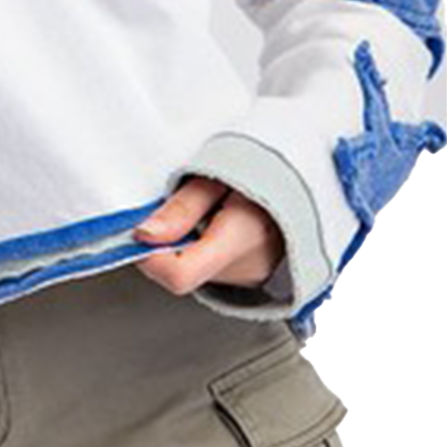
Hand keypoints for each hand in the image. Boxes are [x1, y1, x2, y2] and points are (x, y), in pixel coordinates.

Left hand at [131, 173, 285, 295]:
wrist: (304, 179)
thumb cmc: (264, 170)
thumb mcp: (218, 176)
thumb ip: (181, 208)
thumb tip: (143, 235)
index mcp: (239, 240)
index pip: (179, 275)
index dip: (149, 257)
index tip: (142, 231)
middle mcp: (245, 268)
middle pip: (180, 274)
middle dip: (165, 245)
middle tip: (180, 211)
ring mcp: (250, 276)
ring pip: (193, 270)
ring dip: (184, 245)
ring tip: (206, 213)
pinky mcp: (250, 277)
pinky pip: (209, 269)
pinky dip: (201, 249)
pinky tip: (216, 225)